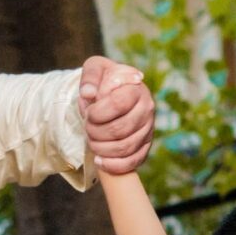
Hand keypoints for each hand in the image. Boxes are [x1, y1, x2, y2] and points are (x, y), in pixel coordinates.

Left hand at [80, 56, 155, 176]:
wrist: (113, 94)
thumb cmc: (104, 81)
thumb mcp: (96, 69)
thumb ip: (90, 77)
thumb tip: (88, 94)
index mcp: (136, 89)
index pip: (119, 104)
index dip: (99, 113)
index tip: (89, 113)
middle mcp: (147, 109)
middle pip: (121, 129)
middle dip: (96, 132)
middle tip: (87, 128)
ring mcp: (148, 129)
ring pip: (125, 148)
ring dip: (102, 149)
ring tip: (91, 142)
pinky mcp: (145, 146)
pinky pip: (134, 161)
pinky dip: (114, 165)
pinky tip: (100, 161)